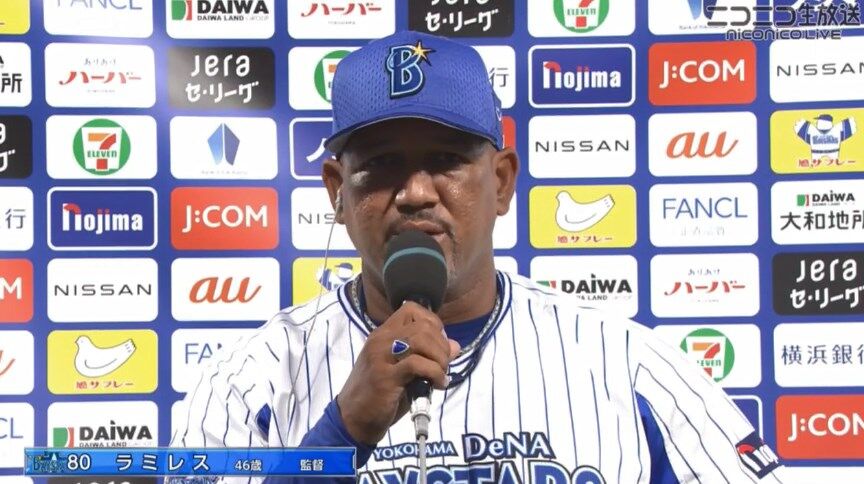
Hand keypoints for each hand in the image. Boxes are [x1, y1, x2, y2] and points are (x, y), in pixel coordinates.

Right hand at [336, 301, 459, 445]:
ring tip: (441, 374)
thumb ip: (427, 356)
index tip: (438, 346)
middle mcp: (381, 340)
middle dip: (441, 345)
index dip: (433, 323)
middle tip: (443, 365)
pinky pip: (417, 364)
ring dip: (439, 358)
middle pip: (422, 325)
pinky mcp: (385, 376)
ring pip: (421, 339)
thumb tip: (454, 346)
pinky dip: (435, 373)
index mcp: (383, 334)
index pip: (412, 309)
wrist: (353, 419)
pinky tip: (437, 385)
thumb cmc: (379, 395)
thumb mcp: (405, 371)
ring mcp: (381, 356)